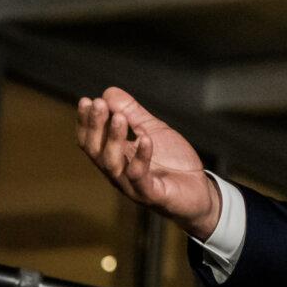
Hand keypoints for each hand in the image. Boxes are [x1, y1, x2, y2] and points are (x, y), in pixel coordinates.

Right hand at [76, 87, 221, 239]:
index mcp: (116, 157)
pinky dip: (141, 156)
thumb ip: (133, 114)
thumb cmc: (173, 162)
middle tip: (97, 103)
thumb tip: (108, 92)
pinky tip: (145, 138)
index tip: (87, 100)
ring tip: (119, 117)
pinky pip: (140, 176)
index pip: (93, 140)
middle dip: (95, 126)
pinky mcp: (151, 194)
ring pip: (113, 164)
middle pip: (96, 151)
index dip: (87, 122)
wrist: (199, 190)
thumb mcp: (154, 130)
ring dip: (114, 139)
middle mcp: (119, 173)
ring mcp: (133, 186)